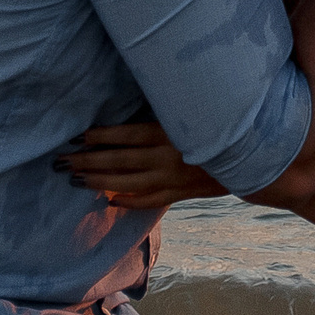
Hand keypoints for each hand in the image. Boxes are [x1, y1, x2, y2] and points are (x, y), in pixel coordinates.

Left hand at [54, 122, 227, 209]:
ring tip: (75, 180)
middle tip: (61, 161)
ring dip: (98, 182)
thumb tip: (127, 112)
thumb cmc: (218, 126)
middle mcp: (166, 158)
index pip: (125, 136)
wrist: (252, 157)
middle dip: (87, 162)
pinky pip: (148, 201)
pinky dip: (127, 202)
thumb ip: (160, 114)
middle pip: (118, 161)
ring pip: (127, 184)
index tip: (77, 137)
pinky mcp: (179, 193)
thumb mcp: (189, 113)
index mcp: (168, 133)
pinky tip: (108, 200)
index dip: (99, 137)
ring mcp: (172, 179)